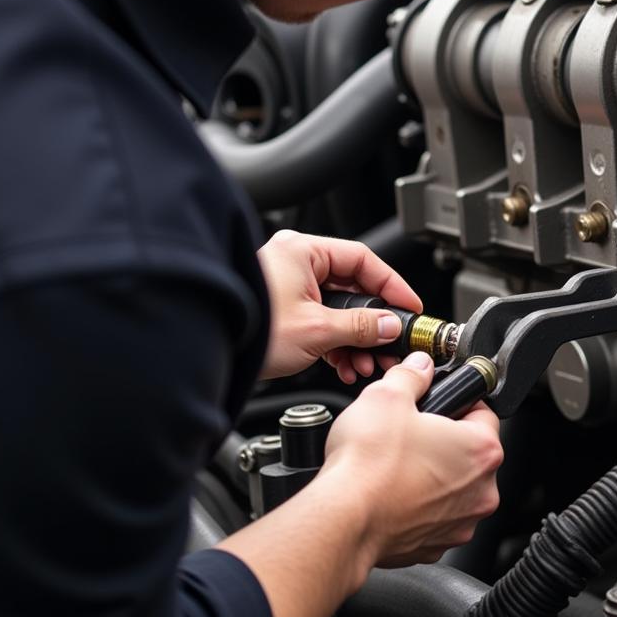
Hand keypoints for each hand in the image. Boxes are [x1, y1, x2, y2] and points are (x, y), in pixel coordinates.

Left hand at [258, 230, 422, 381]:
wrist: (208, 354)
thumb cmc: (249, 329)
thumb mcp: (317, 329)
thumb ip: (361, 326)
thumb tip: (391, 325)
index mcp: (304, 251)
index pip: (363, 260)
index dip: (391, 285)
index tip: (409, 307)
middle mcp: (296, 262)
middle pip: (352, 287)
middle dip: (372, 323)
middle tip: (391, 344)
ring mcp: (288, 286)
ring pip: (337, 309)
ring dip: (355, 339)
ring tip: (366, 364)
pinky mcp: (282, 310)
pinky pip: (320, 321)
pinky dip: (335, 343)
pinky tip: (345, 365)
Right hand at [321, 353, 503, 565]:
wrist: (342, 519)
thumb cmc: (369, 464)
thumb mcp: (388, 395)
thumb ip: (411, 374)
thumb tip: (418, 366)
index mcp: (481, 451)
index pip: (485, 413)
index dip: (458, 402)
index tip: (440, 402)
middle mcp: (480, 492)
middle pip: (470, 453)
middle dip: (443, 440)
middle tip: (411, 430)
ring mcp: (458, 524)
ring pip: (452, 488)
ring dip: (431, 474)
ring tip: (397, 461)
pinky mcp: (433, 546)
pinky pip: (432, 516)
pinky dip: (416, 504)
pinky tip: (391, 491)